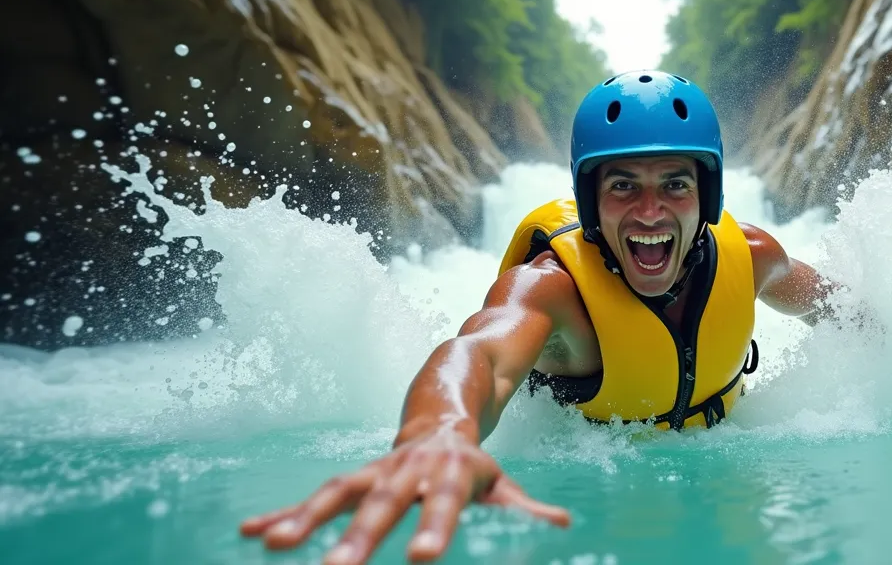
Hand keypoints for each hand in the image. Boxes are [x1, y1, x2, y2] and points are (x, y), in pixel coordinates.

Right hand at [238, 432, 570, 562]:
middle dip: (358, 537)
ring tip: (272, 546)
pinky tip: (250, 532)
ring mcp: (376, 472)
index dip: (434, 528)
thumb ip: (527, 510)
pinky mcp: (352, 479)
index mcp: (452, 473)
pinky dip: (282, 514)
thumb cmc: (474, 469)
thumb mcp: (504, 486)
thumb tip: (562, 525)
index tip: (423, 558)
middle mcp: (408, 470)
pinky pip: (314, 498)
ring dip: (304, 520)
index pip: (444, 503)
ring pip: (338, 494)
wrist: (443, 419)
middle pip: (382, 504)